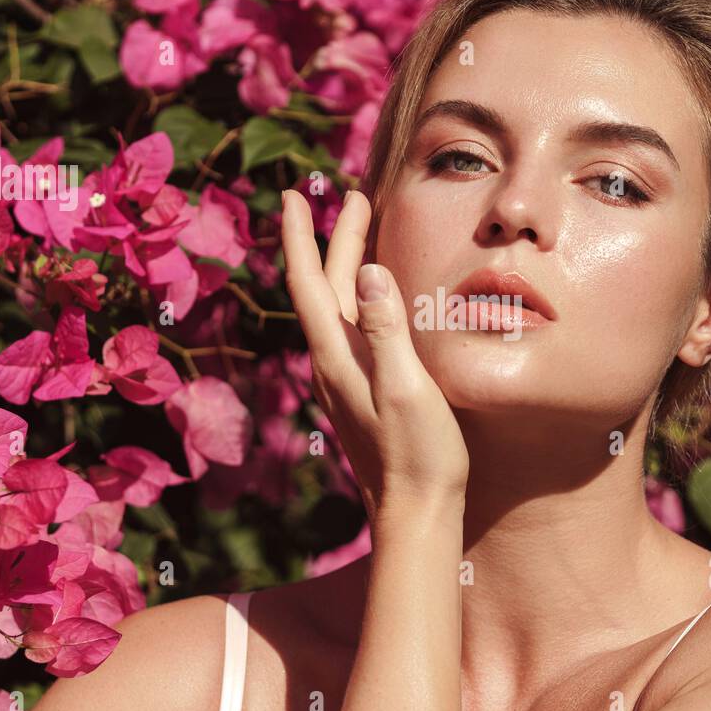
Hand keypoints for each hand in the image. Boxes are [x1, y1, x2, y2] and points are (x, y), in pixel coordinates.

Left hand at [280, 188, 468, 517]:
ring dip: (347, 265)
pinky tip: (376, 298)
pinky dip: (361, 296)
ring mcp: (346, 380)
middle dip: (336, 239)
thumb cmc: (419, 455)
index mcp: (336, 357)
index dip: (301, 237)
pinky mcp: (363, 392)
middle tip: (352, 196)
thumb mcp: (407, 387)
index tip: (292, 195)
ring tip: (363, 232)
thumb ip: (386, 330)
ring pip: (340, 307)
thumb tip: (367, 272)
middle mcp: (332, 364)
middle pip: (327, 288)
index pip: (309, 283)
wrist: (416, 515)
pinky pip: (355, 327)